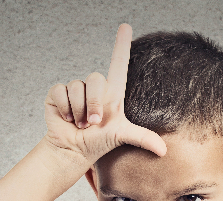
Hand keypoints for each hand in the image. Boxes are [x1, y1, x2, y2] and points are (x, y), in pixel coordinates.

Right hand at [43, 24, 166, 165]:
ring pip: (77, 88)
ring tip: (80, 124)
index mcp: (112, 93)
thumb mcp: (121, 136)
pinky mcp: (58, 94)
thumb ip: (142, 139)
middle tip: (92, 123)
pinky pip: (61, 91)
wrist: (73, 150)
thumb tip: (165, 151)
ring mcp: (76, 90)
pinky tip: (66, 119)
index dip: (122, 44)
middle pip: (96, 79)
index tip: (126, 25)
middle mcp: (95, 88)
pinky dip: (64, 108)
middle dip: (94, 104)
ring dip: (79, 110)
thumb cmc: (99, 143)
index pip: (118, 63)